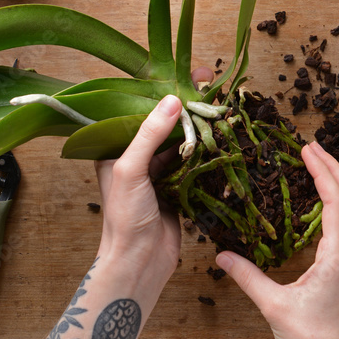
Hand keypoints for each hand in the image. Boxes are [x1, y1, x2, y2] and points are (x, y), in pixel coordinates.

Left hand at [95, 68, 211, 285]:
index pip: (140, 110)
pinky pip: (194, 162)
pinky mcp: (179, 188)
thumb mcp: (130, 169)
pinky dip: (207, 150)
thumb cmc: (125, 219)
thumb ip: (149, 134)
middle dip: (187, 105)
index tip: (189, 75)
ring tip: (221, 105)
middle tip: (211, 83)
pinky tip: (222, 136)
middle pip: (164, 123)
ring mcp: (159, 172)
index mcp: (116, 149)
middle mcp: (137, 157)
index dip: (164, 91)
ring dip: (200, 126)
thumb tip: (173, 100)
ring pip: (182, 141)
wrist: (140, 263)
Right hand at [215, 142, 338, 338]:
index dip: (322, 172)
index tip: (306, 149)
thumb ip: (248, 278)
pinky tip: (320, 201)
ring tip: (317, 165)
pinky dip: (338, 202)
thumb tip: (221, 256)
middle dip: (333, 168)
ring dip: (338, 183)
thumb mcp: (274, 307)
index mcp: (336, 256)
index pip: (335, 201)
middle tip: (311, 147)